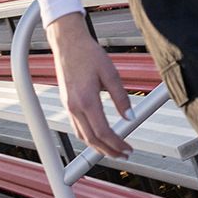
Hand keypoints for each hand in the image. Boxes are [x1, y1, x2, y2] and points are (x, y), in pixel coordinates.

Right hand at [49, 14, 133, 157]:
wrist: (68, 43)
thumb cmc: (89, 54)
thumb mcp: (111, 73)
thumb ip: (121, 97)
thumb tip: (130, 117)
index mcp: (86, 100)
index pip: (103, 132)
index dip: (117, 144)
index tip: (128, 148)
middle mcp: (74, 107)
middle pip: (91, 139)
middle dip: (108, 151)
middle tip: (123, 154)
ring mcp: (68, 106)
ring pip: (82, 136)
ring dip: (97, 147)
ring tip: (113, 149)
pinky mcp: (66, 103)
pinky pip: (77, 127)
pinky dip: (88, 137)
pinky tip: (99, 136)